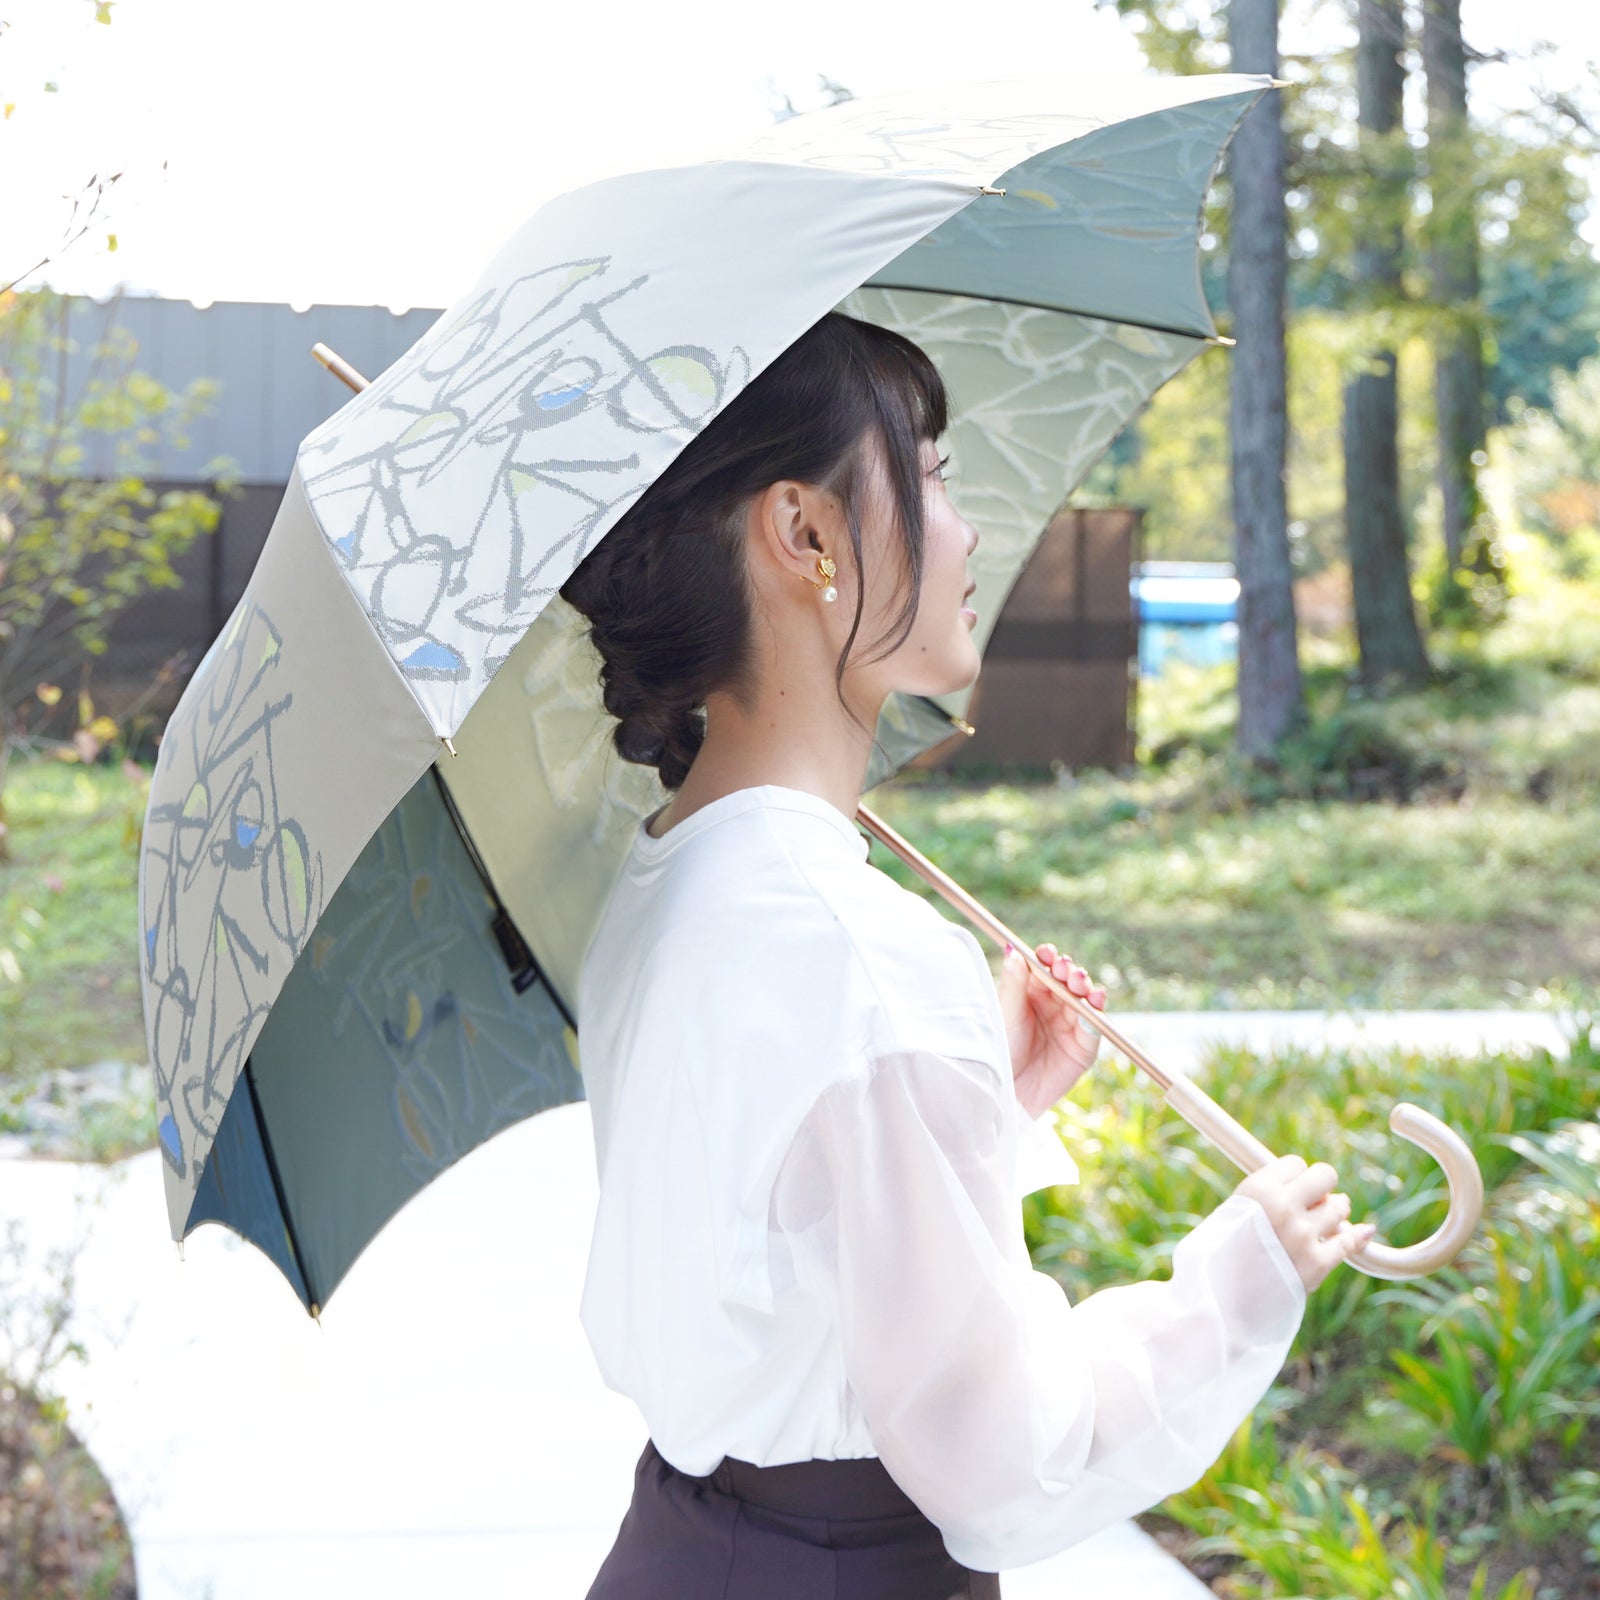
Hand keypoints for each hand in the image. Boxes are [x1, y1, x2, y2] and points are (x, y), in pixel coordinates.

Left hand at [998, 941, 1105, 1119]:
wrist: (1010, 1092)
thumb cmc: (1002, 1050)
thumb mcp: (1006, 1014)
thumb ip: (1013, 984)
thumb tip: (1013, 950)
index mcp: (1031, 993)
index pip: (1044, 968)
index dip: (1048, 958)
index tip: (1047, 953)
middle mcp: (1053, 1005)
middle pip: (1067, 980)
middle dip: (1068, 971)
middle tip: (1065, 969)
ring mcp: (1071, 1023)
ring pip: (1084, 998)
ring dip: (1085, 986)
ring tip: (1078, 981)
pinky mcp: (1085, 1045)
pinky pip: (1094, 1025)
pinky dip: (1097, 1011)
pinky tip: (1095, 999)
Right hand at [1233, 1154, 1377, 1293]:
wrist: (1220, 1298)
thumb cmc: (1223, 1251)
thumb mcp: (1235, 1210)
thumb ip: (1266, 1193)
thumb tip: (1305, 1182)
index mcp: (1259, 1190)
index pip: (1295, 1164)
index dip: (1293, 1177)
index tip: (1288, 1189)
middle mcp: (1283, 1207)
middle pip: (1325, 1176)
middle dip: (1322, 1185)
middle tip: (1315, 1199)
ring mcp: (1303, 1236)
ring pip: (1339, 1207)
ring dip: (1334, 1211)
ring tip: (1323, 1222)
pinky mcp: (1317, 1264)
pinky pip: (1349, 1242)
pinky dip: (1357, 1236)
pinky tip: (1363, 1231)